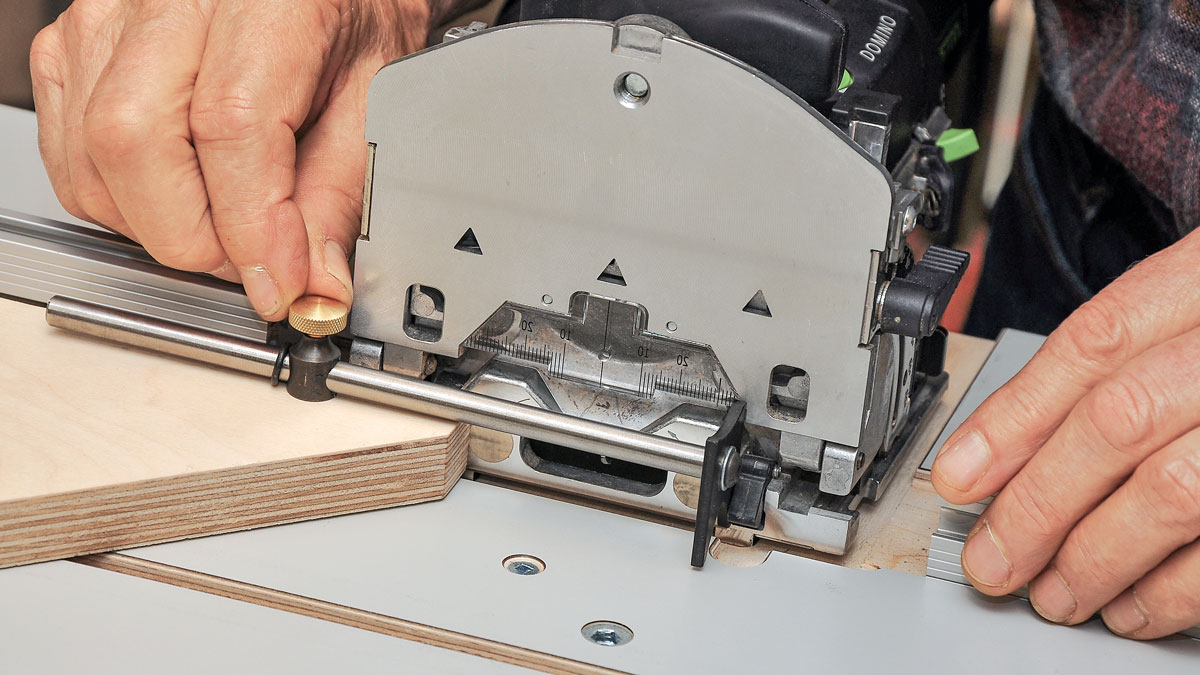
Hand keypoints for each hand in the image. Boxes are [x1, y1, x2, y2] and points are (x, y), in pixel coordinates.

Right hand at [29, 0, 430, 318]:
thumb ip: (339, 193)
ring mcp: (106, 17)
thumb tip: (313, 282)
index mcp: (262, 1)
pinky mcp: (74, 45)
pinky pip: (68, 153)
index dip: (251, 227)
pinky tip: (178, 197)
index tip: (281, 283)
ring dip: (157, 226)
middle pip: (133, 142)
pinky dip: (120, 201)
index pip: (228, 126)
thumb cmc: (347, 18)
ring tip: (224, 227)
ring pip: (91, 160)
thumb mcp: (373, 101)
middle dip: (194, 237)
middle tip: (254, 262)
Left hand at [931, 228, 1199, 638]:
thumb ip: (1108, 369)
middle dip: (1039, 503)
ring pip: (1174, 490)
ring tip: (1054, 594)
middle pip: (1120, 419)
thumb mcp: (1185, 314)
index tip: (958, 476)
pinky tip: (1128, 606)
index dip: (1014, 417)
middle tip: (992, 560)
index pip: (1094, 343)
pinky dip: (1171, 591)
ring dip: (1096, 556)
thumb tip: (994, 456)